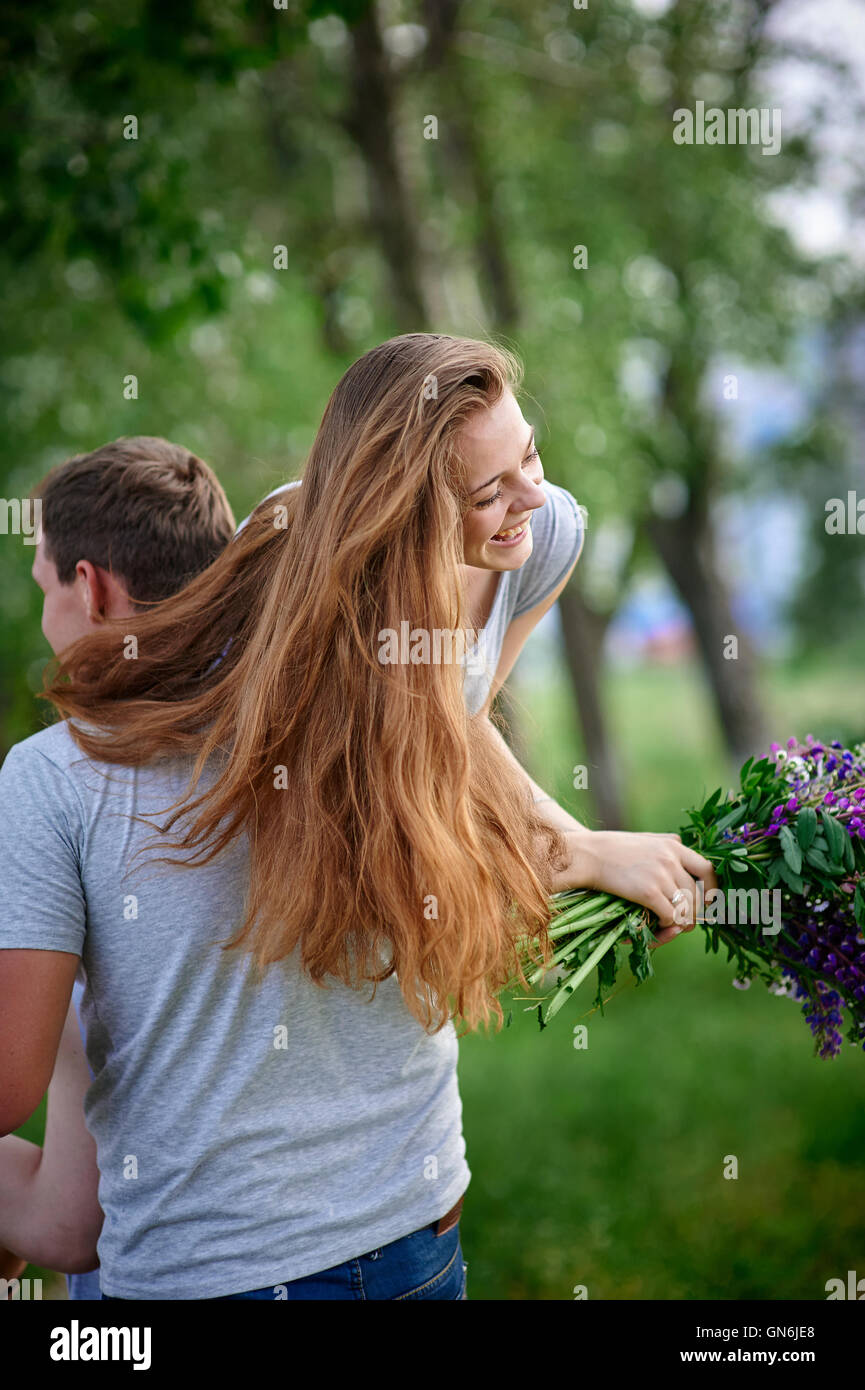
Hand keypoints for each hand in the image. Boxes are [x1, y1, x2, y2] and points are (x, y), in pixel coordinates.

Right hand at [557, 829, 718, 947]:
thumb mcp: (645, 838)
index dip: (711, 890)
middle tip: (680, 923)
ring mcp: (661, 875)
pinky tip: (654, 926)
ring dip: (677, 923)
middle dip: (690, 914)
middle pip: (695, 895)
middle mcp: (671, 858)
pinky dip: (665, 925)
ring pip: (684, 908)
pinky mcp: (648, 891)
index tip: (706, 903)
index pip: (707, 869)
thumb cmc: (611, 848)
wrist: (587, 854)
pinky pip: (669, 916)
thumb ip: (665, 843)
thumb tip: (682, 844)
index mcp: (673, 845)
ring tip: (666, 928)